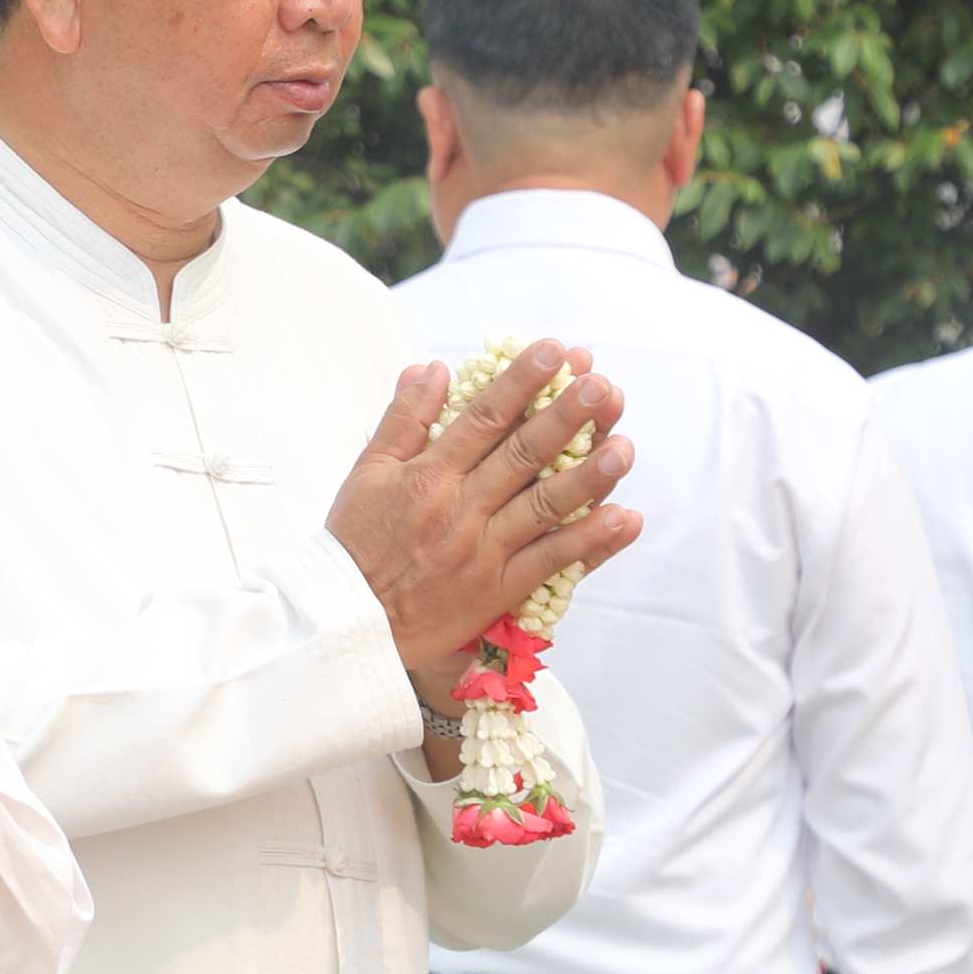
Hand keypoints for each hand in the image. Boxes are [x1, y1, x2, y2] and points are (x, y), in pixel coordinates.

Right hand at [327, 340, 642, 684]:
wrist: (348, 622)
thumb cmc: (355, 543)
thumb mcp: (366, 473)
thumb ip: (403, 419)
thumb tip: (432, 368)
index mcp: (427, 476)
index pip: (483, 418)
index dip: (521, 381)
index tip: (554, 351)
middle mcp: (459, 509)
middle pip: (522, 454)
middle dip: (565, 416)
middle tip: (601, 385)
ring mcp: (482, 551)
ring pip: (543, 506)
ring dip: (588, 476)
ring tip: (624, 447)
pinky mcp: (497, 590)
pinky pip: (549, 561)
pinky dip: (588, 541)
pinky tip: (622, 517)